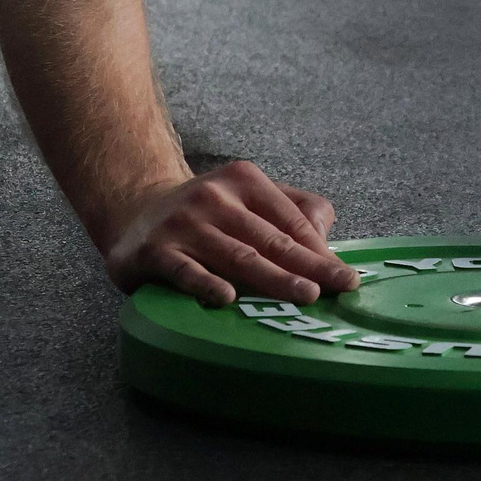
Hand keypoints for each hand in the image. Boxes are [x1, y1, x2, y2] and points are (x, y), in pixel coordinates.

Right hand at [102, 159, 356, 306]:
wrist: (135, 211)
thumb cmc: (207, 214)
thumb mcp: (249, 197)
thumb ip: (292, 209)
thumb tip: (327, 240)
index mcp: (243, 181)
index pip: (289, 220)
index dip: (319, 250)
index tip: (345, 277)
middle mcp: (214, 198)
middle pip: (268, 239)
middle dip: (307, 265)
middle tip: (337, 287)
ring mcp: (183, 224)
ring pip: (235, 256)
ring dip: (273, 278)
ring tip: (305, 295)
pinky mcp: (155, 251)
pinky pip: (185, 272)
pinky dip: (206, 284)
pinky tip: (227, 299)